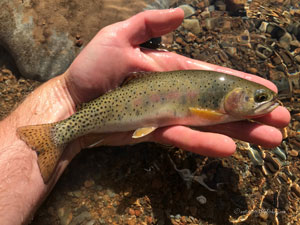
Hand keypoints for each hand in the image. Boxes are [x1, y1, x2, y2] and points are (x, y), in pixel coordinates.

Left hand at [63, 9, 289, 159]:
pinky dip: (206, 142)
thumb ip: (150, 23)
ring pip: (210, 124)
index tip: (269, 89)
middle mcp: (176, 93)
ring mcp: (168, 114)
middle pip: (220, 103)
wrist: (72, 103)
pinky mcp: (156, 132)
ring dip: (240, 131)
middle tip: (281, 121)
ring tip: (270, 139)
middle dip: (251, 112)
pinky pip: (185, 138)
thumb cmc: (92, 69)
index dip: (241, 82)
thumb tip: (183, 12)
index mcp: (172, 70)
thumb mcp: (117, 36)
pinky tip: (230, 148)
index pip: (214, 76)